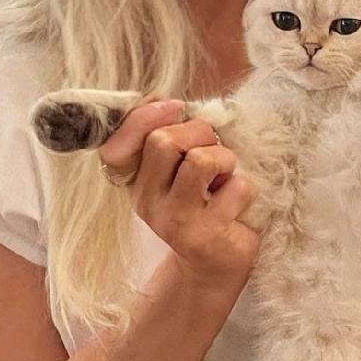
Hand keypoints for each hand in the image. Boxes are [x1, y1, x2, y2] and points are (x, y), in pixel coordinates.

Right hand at [98, 96, 259, 291]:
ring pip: (200, 160)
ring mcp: (173, 220)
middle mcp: (146, 200)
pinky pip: (235, 187)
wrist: (217, 263)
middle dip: (199, 132)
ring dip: (224, 159)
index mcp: (136, 179)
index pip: (116, 145)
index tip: (174, 107)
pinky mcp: (204, 236)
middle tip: (212, 150)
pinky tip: (237, 206)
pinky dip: (244, 187)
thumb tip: (157, 97)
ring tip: (225, 176)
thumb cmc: (204, 202)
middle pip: (163, 141)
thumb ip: (167, 131)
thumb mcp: (179, 165)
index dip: (143, 118)